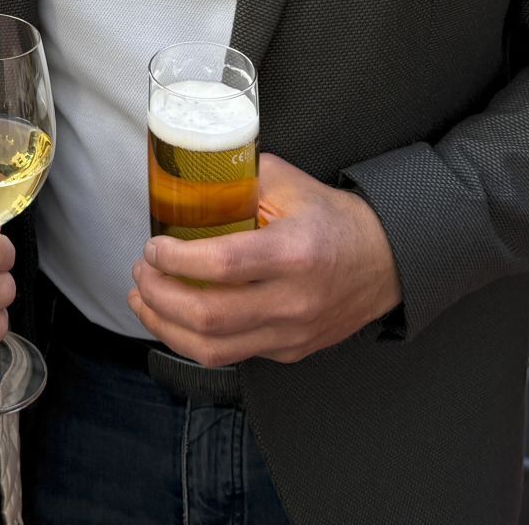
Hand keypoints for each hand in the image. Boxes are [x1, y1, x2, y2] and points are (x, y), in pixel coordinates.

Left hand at [127, 154, 400, 366]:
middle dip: (159, 295)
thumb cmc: (334, 219)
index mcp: (294, 252)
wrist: (387, 261)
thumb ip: (241, 178)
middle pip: (209, 316)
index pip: (223, 264)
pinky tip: (175, 317)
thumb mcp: (291, 183)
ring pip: (212, 349)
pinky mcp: (289, 352)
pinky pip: (231, 355)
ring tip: (144, 298)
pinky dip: (192, 339)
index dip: (177, 259)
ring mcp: (292, 333)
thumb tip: (190, 173)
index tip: (153, 246)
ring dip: (165, 325)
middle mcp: (293, 301)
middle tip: (141, 271)